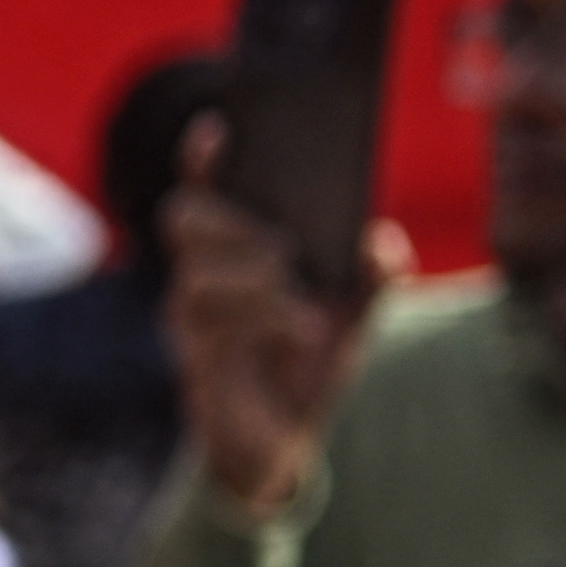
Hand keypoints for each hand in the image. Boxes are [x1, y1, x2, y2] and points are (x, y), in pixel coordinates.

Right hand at [160, 114, 401, 519]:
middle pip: (184, 220)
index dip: (203, 158)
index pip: (204, 190)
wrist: (284, 440)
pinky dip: (265, 323)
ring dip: (254, 281)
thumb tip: (381, 244)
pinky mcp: (197, 364)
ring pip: (197, 278)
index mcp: (230, 251)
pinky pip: (215, 329)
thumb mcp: (356, 309)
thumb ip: (373, 272)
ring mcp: (191, 322)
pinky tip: (302, 331)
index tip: (218, 125)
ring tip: (300, 300)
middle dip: (230, 222)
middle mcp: (198, 278)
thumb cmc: (308, 362)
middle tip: (282, 244)